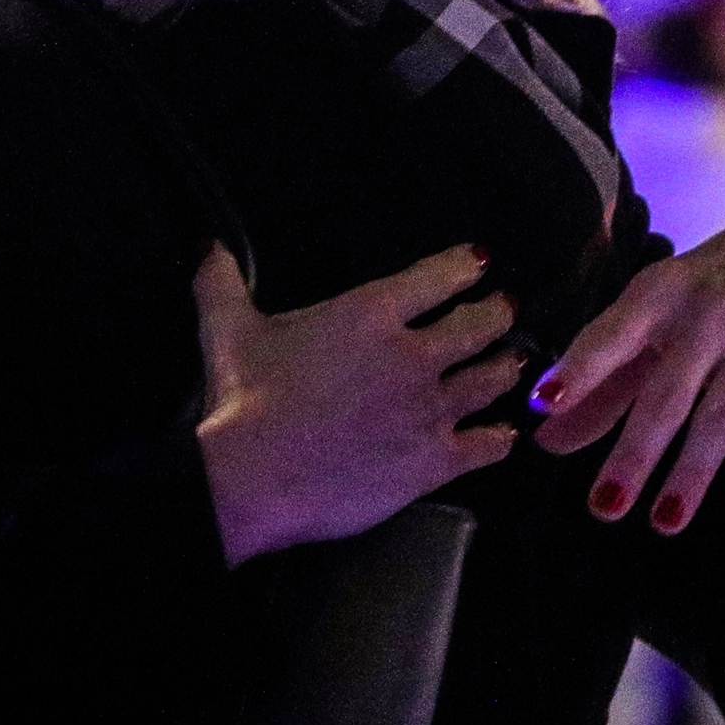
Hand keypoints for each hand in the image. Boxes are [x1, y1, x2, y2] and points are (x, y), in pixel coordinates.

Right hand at [192, 244, 518, 561]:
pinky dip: (500, 439)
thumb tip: (209, 246)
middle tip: (506, 311)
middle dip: (497, 315)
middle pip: (478, 326)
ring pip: (490, 381)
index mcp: (372, 315)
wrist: (253, 479)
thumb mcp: (227, 329)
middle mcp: (414, 356)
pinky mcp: (434, 462)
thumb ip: (223, 282)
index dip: (465, 266)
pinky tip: (506, 436)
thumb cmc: (242, 401)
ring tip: (515, 363)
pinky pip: (485, 447)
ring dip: (506, 369)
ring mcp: (430, 410)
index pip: (438, 277)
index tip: (479, 262)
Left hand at [530, 209, 724, 531]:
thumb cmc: (708, 290)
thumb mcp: (653, 318)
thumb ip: (602, 380)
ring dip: (692, 472)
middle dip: (635, 453)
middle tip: (605, 506)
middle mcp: (708, 313)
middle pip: (666, 393)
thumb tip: (546, 440)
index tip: (544, 405)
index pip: (613, 335)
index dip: (579, 368)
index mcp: (659, 295)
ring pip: (720, 415)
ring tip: (665, 521)